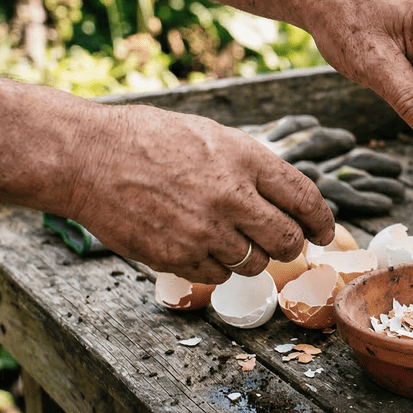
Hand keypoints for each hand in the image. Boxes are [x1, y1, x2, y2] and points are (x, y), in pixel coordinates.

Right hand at [65, 105, 334, 283]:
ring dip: (249, 256)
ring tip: (227, 238)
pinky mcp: (178, 257)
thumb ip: (250, 167)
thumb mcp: (211, 136)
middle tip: (284, 245)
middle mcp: (232, 197)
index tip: (324, 233)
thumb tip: (284, 198)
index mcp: (246, 159)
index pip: (306, 199)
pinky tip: (197, 246)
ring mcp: (205, 231)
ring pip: (254, 264)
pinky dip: (214, 267)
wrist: (88, 157)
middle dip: (291, 246)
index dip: (321, 221)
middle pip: (287, 240)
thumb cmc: (147, 140)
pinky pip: (217, 275)